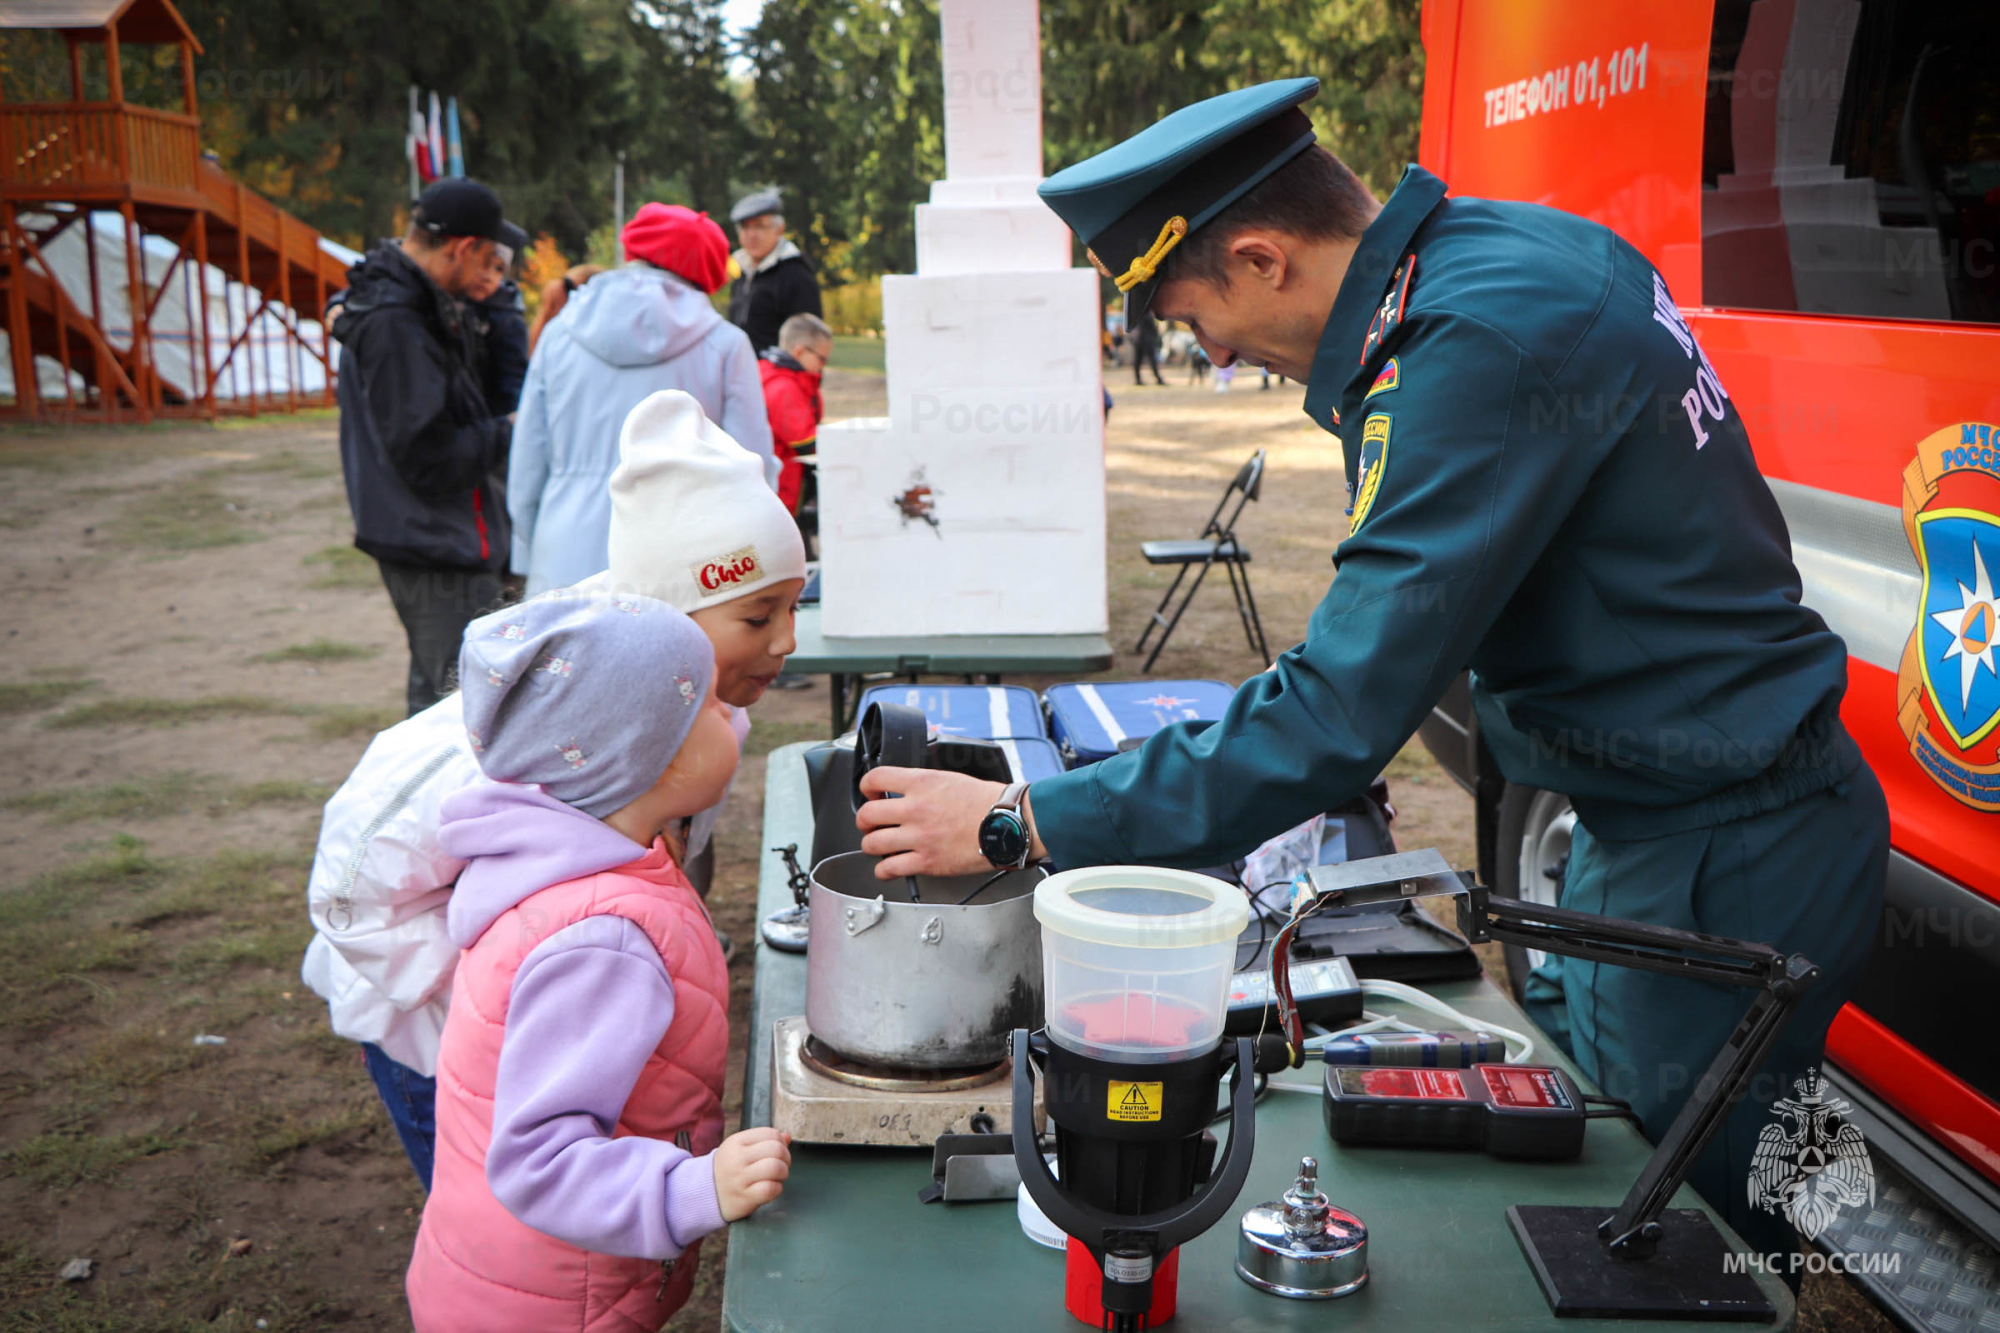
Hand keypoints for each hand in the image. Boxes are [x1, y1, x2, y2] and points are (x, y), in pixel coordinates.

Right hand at [714, 1127, 790, 1221]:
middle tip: (782, 1165)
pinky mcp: (744, 1198)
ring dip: (783, 1173)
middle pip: (776, 1149)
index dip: (781, 1142)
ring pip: (775, 1167)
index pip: (771, 1133)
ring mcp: (739, 1179)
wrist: (706, 1193)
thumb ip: (763, 1141)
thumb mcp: (740, 1149)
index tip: (778, 1152)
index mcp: (736, 1142)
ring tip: (778, 1177)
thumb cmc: (730, 1168)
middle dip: (786, 1158)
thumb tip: (787, 1137)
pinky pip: (771, 1189)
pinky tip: (772, 1188)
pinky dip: (778, 1188)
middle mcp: (737, 1158)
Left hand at [857, 767, 1013, 880]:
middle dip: (864, 821)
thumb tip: (906, 790)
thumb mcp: (951, 779)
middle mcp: (916, 808)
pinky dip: (883, 870)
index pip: (875, 778)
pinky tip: (889, 867)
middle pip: (866, 814)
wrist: (1008, 823)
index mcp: (922, 783)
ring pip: (872, 843)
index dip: (866, 787)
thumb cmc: (988, 802)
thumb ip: (924, 784)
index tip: (869, 794)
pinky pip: (889, 869)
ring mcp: (919, 837)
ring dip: (872, 845)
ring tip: (880, 845)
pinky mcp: (927, 862)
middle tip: (871, 825)